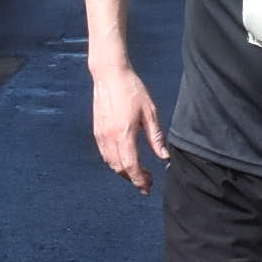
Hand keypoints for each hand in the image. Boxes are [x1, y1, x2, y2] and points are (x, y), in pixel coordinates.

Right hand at [90, 64, 168, 192]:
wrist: (109, 75)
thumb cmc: (132, 90)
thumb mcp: (150, 112)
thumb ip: (156, 137)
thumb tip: (164, 157)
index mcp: (124, 134)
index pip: (131, 166)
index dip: (139, 179)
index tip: (148, 187)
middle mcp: (109, 137)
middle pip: (119, 168)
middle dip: (133, 179)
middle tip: (147, 182)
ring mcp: (100, 135)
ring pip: (110, 163)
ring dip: (123, 172)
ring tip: (138, 173)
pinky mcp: (96, 131)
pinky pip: (104, 154)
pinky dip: (115, 162)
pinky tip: (125, 160)